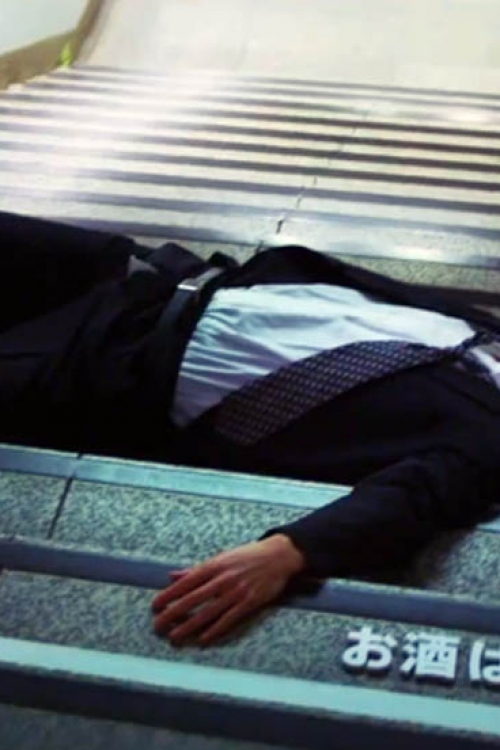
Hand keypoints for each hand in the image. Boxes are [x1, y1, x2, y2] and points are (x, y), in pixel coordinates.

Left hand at [151, 534, 305, 645]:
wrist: (278, 555)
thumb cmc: (247, 556)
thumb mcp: (221, 557)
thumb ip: (196, 569)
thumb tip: (172, 576)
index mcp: (214, 565)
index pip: (186, 582)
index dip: (169, 595)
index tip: (155, 606)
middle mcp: (223, 578)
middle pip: (193, 599)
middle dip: (173, 613)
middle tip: (158, 626)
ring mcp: (236, 591)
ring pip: (208, 612)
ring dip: (189, 626)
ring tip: (174, 637)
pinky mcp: (250, 602)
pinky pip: (228, 619)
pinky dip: (215, 630)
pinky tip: (202, 639)